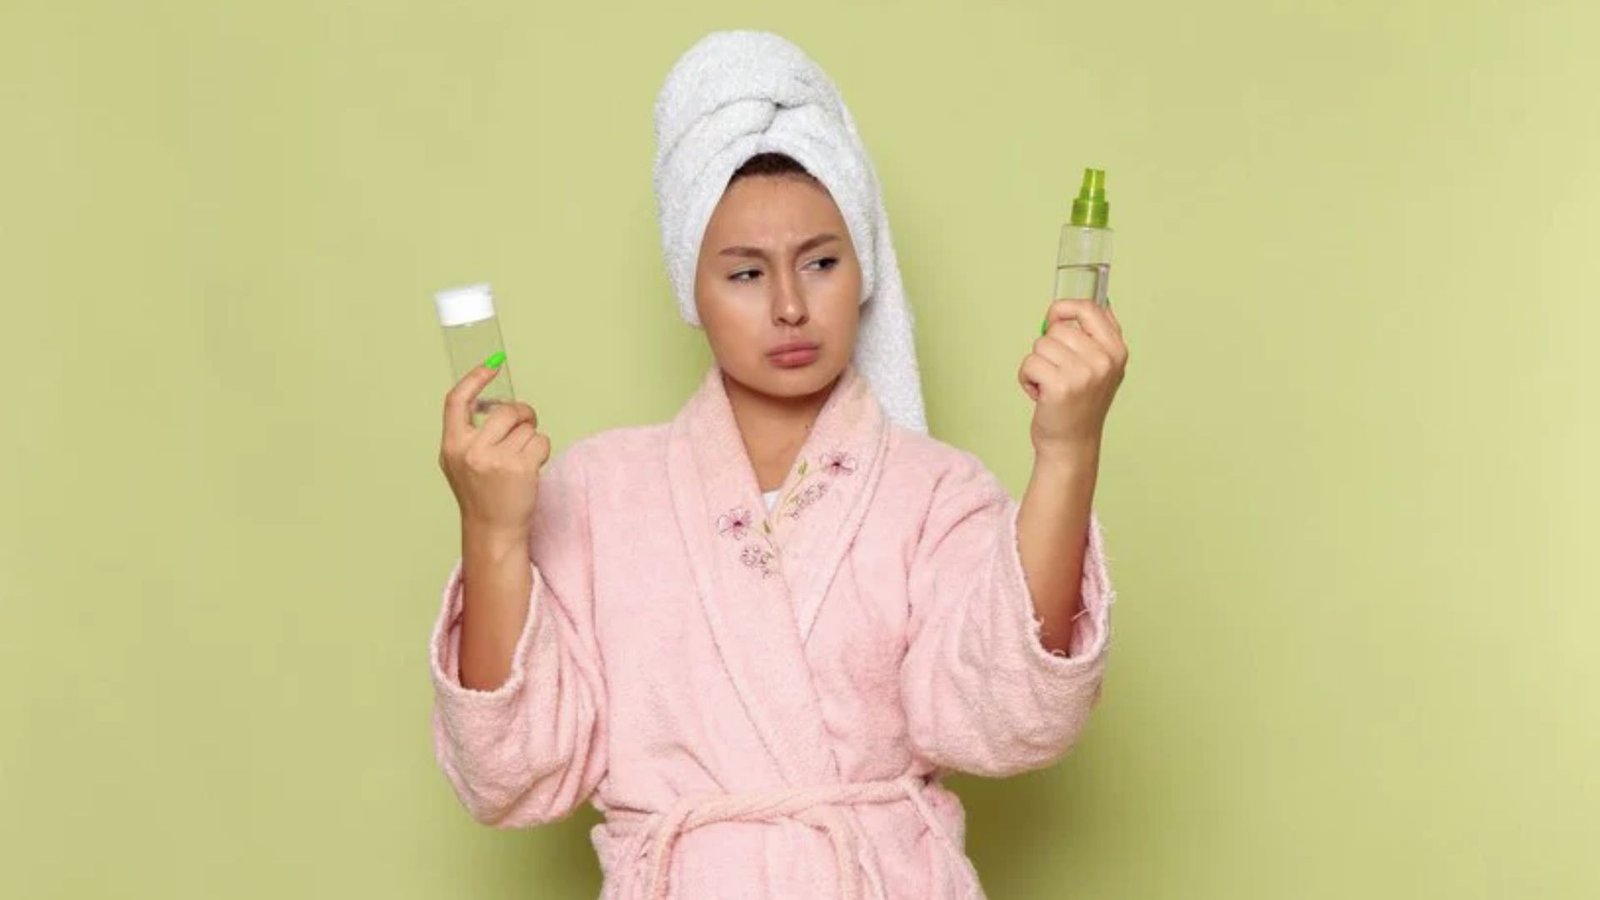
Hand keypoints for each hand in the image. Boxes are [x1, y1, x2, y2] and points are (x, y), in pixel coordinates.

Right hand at [438, 364, 549, 535]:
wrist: (492, 530)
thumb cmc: (481, 495)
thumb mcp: (460, 462)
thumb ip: (470, 434)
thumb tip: (491, 402)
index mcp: (452, 445)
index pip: (456, 401)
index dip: (474, 379)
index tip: (492, 365)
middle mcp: (471, 450)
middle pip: (506, 410)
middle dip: (522, 414)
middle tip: (525, 426)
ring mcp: (496, 459)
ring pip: (527, 427)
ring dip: (531, 438)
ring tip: (521, 459)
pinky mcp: (520, 468)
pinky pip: (541, 441)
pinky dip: (542, 451)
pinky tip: (532, 468)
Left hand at [1019, 298, 1128, 459]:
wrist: (1072, 443)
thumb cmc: (1080, 404)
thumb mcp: (1102, 368)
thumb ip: (1095, 337)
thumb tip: (1074, 306)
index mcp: (1117, 350)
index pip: (1090, 308)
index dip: (1063, 309)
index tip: (1053, 320)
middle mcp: (1104, 360)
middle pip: (1058, 328)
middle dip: (1048, 348)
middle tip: (1057, 372)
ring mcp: (1084, 373)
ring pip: (1041, 344)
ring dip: (1037, 364)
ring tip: (1050, 384)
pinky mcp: (1061, 386)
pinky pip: (1029, 362)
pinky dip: (1026, 377)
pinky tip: (1039, 393)